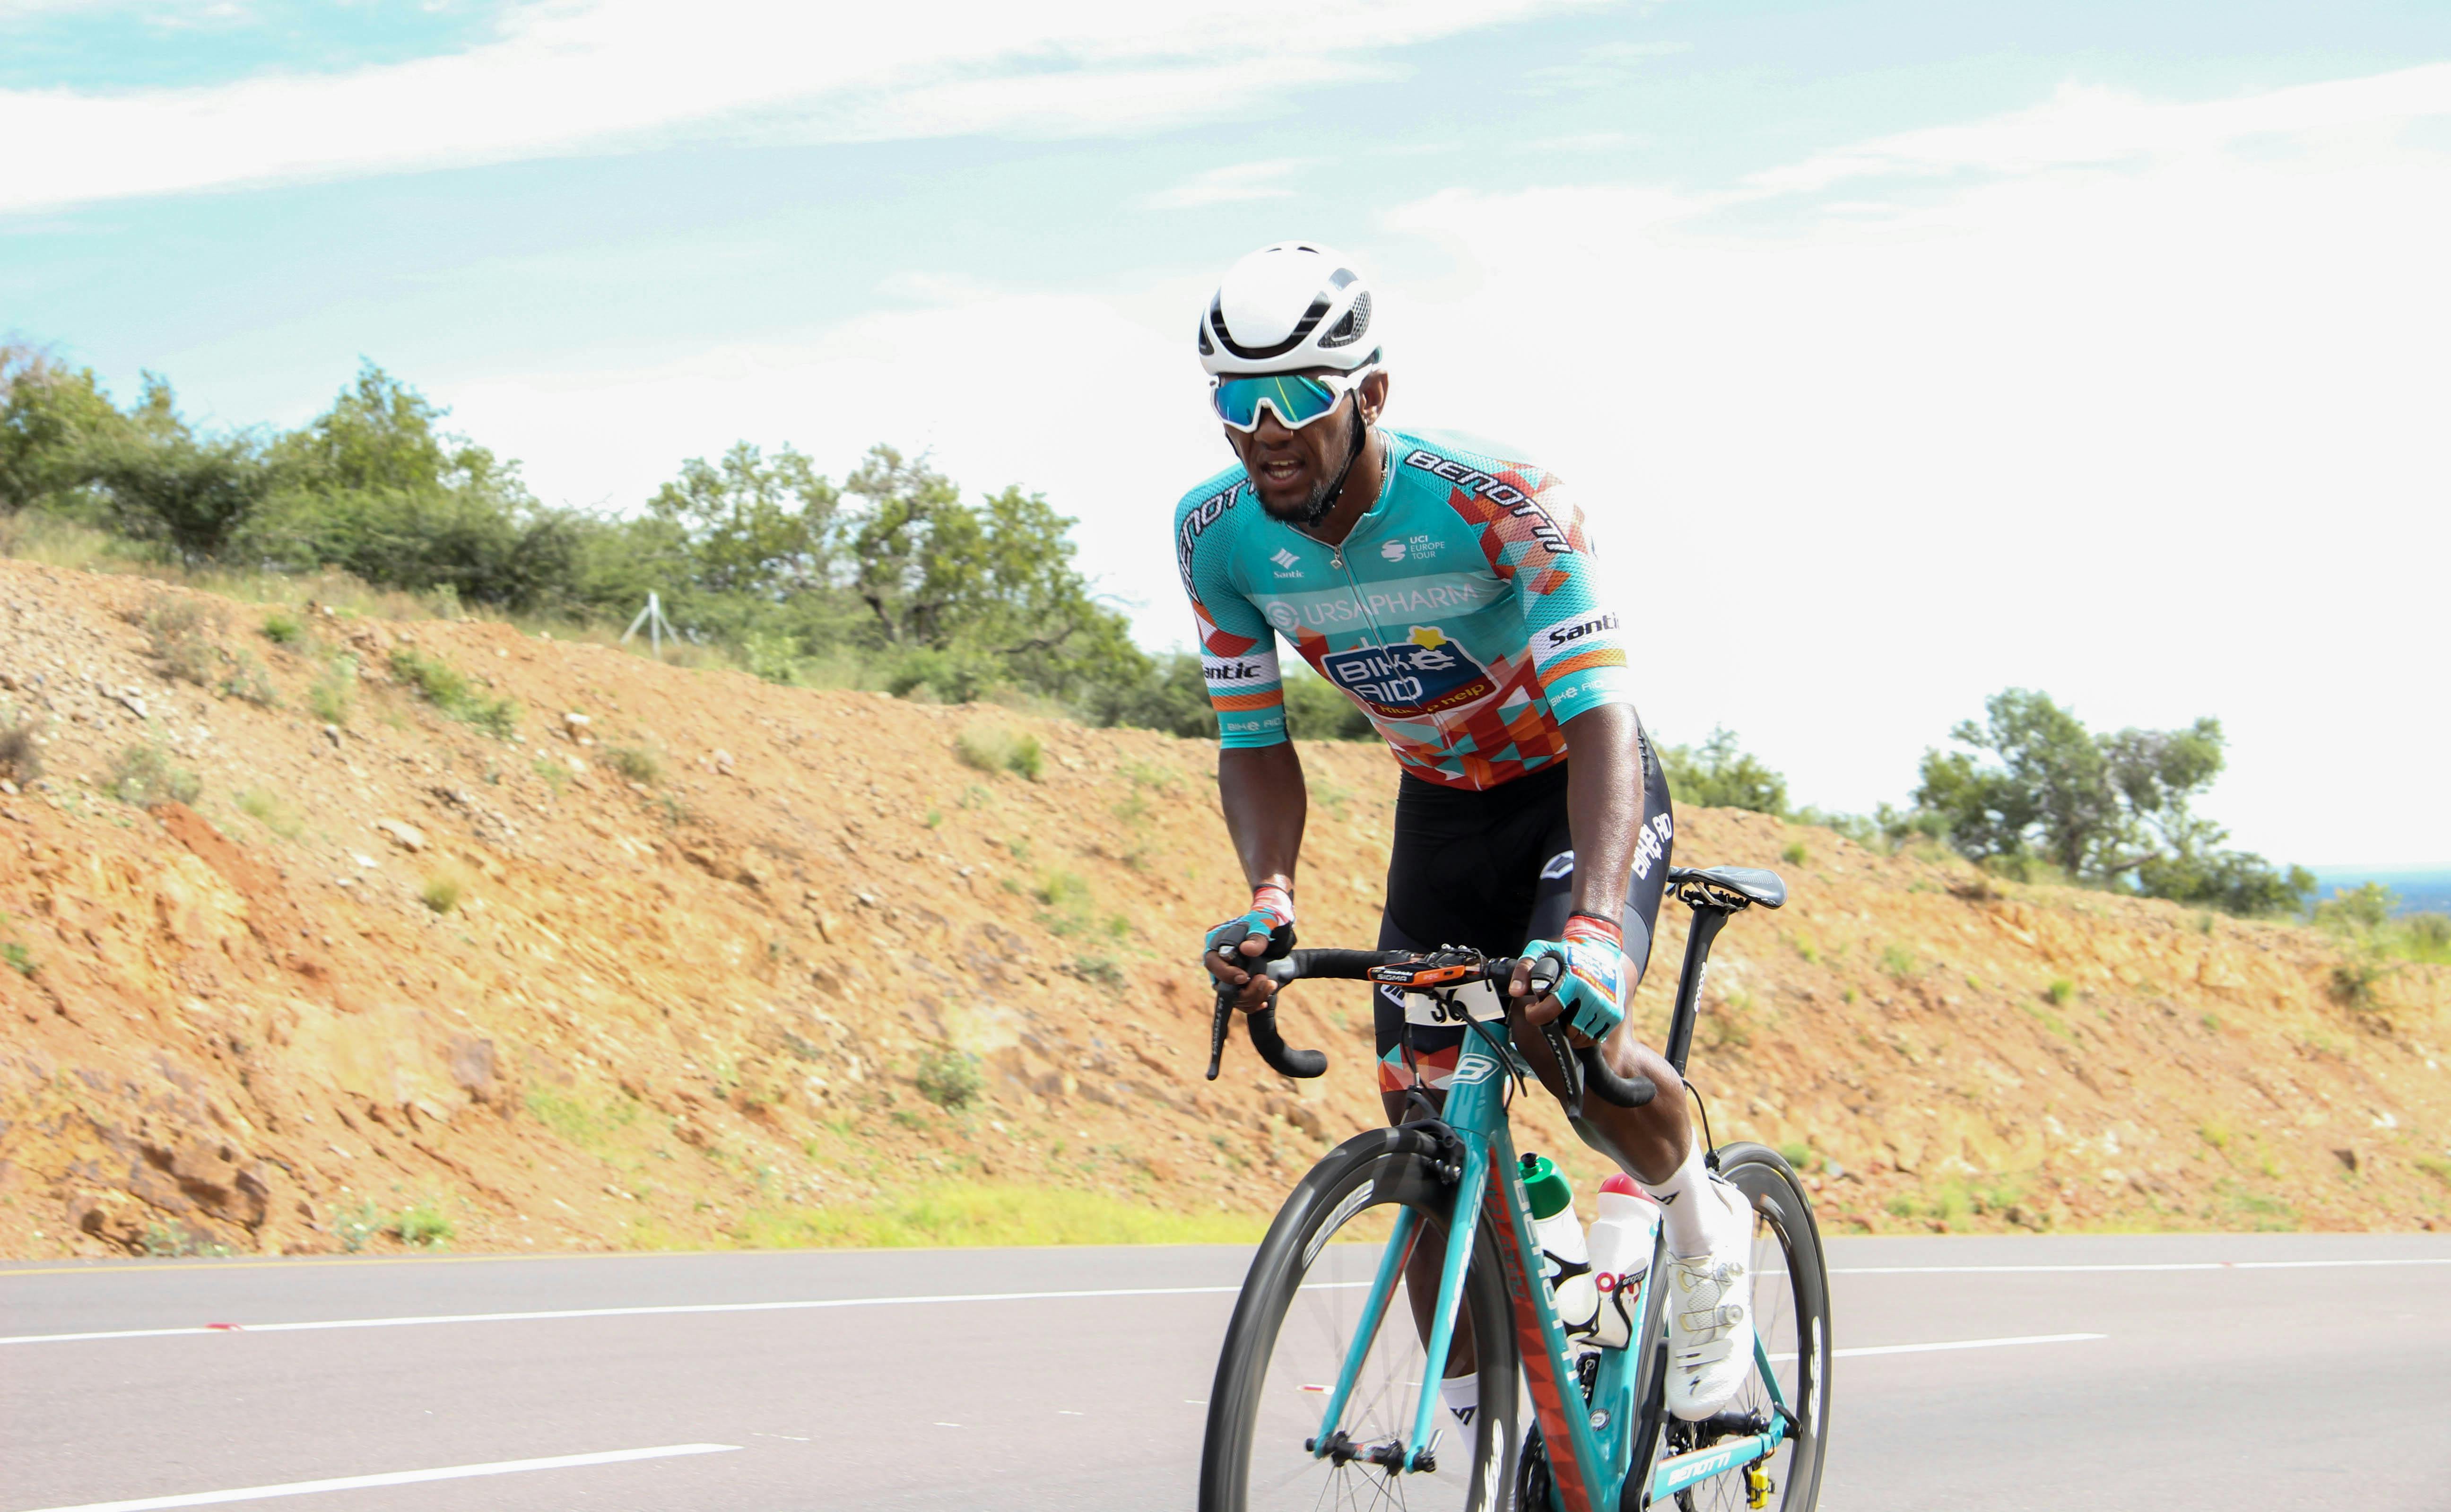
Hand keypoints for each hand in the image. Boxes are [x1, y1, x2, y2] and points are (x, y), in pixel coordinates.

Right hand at [1203, 884, 1294, 1012]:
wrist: (1278, 925)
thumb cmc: (1267, 919)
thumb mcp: (1264, 923)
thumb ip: (1257, 937)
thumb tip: (1247, 950)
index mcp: (1217, 941)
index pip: (1213, 962)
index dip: (1226, 973)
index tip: (1244, 977)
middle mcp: (1220, 959)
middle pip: (1220, 984)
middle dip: (1242, 990)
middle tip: (1263, 981)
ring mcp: (1229, 972)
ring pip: (1232, 996)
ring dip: (1252, 996)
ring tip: (1271, 985)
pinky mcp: (1239, 983)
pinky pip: (1241, 1001)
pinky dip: (1253, 1003)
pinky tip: (1265, 999)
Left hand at [1511, 913, 1624, 1041]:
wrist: (1602, 950)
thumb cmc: (1567, 953)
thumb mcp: (1540, 951)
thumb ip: (1524, 970)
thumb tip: (1515, 992)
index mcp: (1574, 980)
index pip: (1549, 1012)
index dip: (1535, 1014)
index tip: (1533, 1009)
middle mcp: (1592, 995)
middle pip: (1566, 1029)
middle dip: (1554, 1023)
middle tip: (1552, 1011)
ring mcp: (1606, 1006)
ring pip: (1580, 1036)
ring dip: (1569, 1031)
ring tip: (1564, 1015)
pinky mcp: (1615, 1014)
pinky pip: (1595, 1037)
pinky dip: (1584, 1035)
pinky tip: (1578, 1020)